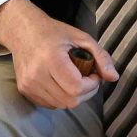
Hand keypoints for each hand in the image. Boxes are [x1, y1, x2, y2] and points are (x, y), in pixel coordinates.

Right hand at [0, 0, 118, 109]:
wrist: (23, 31)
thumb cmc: (54, 32)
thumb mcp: (81, 37)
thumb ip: (100, 56)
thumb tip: (114, 77)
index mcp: (51, 58)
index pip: (76, 88)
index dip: (91, 85)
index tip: (93, 74)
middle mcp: (36, 74)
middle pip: (70, 100)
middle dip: (85, 93)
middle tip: (88, 79)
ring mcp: (28, 85)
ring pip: (60, 105)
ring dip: (73, 96)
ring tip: (75, 80)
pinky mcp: (24, 90)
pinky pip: (49, 104)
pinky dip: (60, 97)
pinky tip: (61, 83)